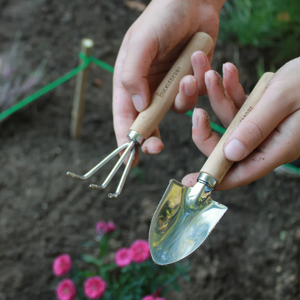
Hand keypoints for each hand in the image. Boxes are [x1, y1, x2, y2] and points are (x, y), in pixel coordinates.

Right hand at [113, 0, 224, 165]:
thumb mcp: (141, 43)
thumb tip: (139, 107)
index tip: (129, 160)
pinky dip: (198, 85)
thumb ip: (134, 75)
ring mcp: (169, 86)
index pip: (123, 117)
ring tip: (188, 75)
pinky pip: (194, 96)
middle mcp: (148, 87)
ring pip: (175, 109)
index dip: (125, 140)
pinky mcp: (189, 82)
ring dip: (183, 98)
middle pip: (147, 123)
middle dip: (152, 137)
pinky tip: (199, 61)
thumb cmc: (162, 18)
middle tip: (158, 147)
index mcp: (130, 80)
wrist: (194, 1)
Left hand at [182, 58, 299, 189]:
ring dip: (218, 98)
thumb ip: (256, 127)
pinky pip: (239, 104)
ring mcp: (263, 126)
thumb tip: (230, 154)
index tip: (190, 182)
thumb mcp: (282, 101)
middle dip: (207, 130)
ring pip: (229, 121)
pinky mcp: (262, 110)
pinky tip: (228, 70)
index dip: (215, 178)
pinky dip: (232, 90)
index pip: (242, 172)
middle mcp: (267, 141)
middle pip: (227, 148)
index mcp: (276, 148)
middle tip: (197, 112)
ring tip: (210, 75)